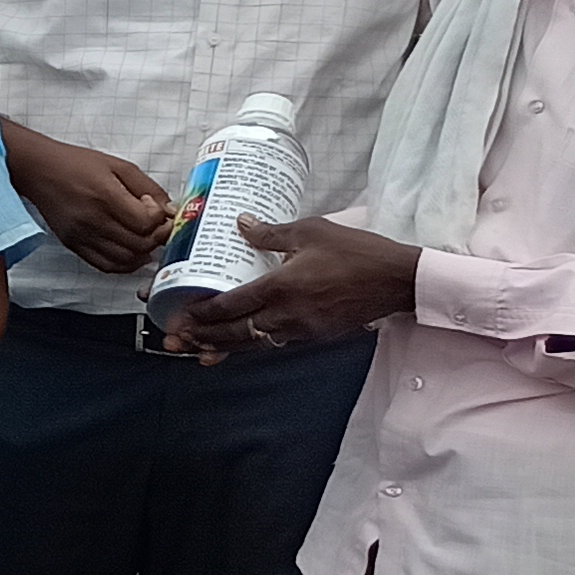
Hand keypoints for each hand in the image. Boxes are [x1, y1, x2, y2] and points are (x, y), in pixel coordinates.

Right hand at [8, 127, 179, 276]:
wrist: (39, 171)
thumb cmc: (77, 164)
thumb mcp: (119, 166)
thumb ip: (148, 188)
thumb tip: (169, 209)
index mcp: (105, 196)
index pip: (146, 222)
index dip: (160, 218)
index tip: (158, 209)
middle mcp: (93, 220)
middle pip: (139, 244)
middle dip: (157, 237)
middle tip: (159, 226)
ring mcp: (82, 236)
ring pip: (125, 259)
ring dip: (143, 253)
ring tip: (146, 238)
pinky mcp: (74, 245)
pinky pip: (106, 265)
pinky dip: (124, 264)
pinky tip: (131, 252)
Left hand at [160, 217, 420, 362]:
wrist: (399, 280)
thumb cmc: (358, 252)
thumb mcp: (312, 231)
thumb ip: (271, 233)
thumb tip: (241, 223)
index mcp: (281, 286)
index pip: (231, 304)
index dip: (202, 312)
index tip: (179, 314)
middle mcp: (287, 313)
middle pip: (235, 332)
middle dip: (203, 337)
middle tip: (176, 339)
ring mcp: (302, 328)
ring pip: (253, 343)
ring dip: (223, 347)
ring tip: (197, 350)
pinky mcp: (316, 335)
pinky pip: (275, 344)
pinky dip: (252, 347)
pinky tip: (239, 347)